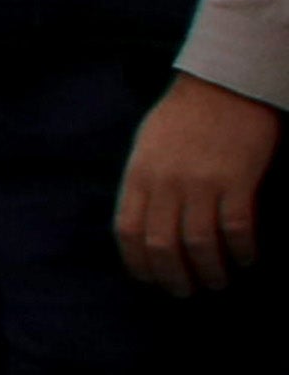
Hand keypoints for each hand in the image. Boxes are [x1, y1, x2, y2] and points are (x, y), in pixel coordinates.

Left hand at [118, 73, 277, 296]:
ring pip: (198, 244)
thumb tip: (142, 222)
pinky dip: (242, 250)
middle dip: (173, 277)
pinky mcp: (237, 179)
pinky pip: (237, 228)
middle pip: (162, 246)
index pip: (128, 233)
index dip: (138, 264)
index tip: (150, 280)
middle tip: (186, 292)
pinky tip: (247, 259)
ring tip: (218, 283)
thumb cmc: (185, 114)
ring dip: (209, 271)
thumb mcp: (147, 146)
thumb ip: (143, 183)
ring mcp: (201, 182)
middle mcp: (165, 183)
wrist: (225, 83)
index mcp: (138, 175)